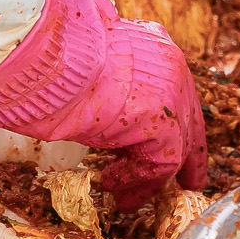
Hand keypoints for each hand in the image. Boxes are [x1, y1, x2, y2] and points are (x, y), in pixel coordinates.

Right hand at [0, 0, 206, 204]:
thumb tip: (100, 99)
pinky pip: (160, 164)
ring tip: (125, 194)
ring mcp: (171, 94)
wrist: (50, 59)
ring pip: (176, 146)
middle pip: (188, 117)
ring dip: (148, 175)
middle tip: (188, 181)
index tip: (169, 140)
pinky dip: (136, 180)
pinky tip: (110, 183)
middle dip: (188, 153)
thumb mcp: (89, 63)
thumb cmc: (55, 57)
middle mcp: (170, 65)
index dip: (173, 118)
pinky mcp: (163, 124)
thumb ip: (108, 79)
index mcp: (153, 44)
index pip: (174, 88)